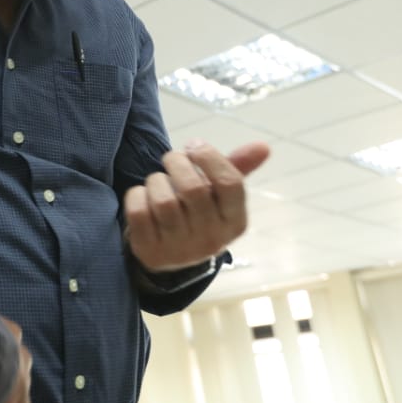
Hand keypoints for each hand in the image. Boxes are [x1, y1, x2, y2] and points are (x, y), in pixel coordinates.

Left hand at [123, 140, 269, 272]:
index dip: (209, 156)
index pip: (230, 183)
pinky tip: (143, 196)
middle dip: (177, 163)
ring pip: (164, 201)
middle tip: (172, 158)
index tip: (194, 146)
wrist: (171, 257)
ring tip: (159, 181)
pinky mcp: (150, 250)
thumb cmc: (198, 214)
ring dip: (156, 181)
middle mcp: (211, 238)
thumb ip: (238, 169)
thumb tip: (264, 146)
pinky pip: (139, 212)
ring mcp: (179, 248)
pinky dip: (137, 195)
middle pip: (193, 189)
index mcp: (235, 222)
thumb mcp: (219, 195)